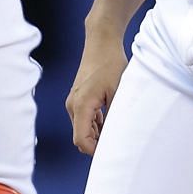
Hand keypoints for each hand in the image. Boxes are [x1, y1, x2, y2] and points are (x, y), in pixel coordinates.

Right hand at [66, 34, 129, 155]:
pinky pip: (84, 119)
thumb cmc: (111, 64)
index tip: (113, 151)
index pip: (82, 140)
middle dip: (98, 144)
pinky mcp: (78, 98)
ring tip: (118, 131)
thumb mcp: (118, 92)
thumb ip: (116, 116)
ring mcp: (74, 101)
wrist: (101, 42)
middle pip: (81, 137)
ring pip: (83, 129)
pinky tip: (111, 121)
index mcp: (81, 105)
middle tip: (120, 143)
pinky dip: (96, 125)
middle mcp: (73, 105)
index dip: (96, 151)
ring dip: (98, 134)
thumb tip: (119, 137)